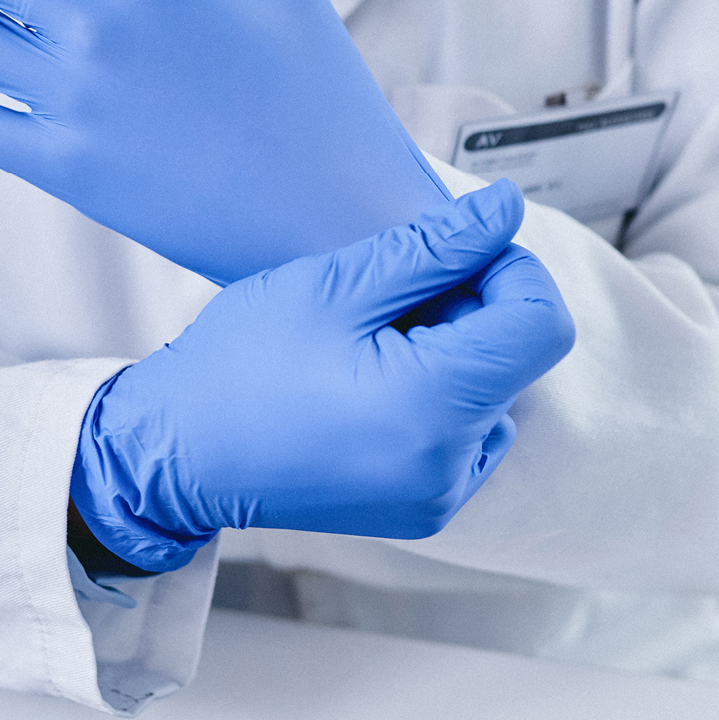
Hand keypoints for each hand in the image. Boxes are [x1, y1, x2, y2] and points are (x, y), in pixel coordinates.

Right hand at [70, 182, 576, 571]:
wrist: (177, 455)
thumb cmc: (240, 366)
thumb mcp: (336, 285)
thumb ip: (434, 247)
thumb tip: (506, 210)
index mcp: (434, 407)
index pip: (541, 321)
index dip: (508, 270)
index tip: (449, 256)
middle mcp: (450, 465)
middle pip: (517, 357)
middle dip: (472, 311)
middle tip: (390, 299)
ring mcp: (439, 495)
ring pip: (494, 394)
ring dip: (455, 355)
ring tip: (373, 345)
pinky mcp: (423, 509)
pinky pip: (468, 435)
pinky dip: (440, 398)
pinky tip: (373, 385)